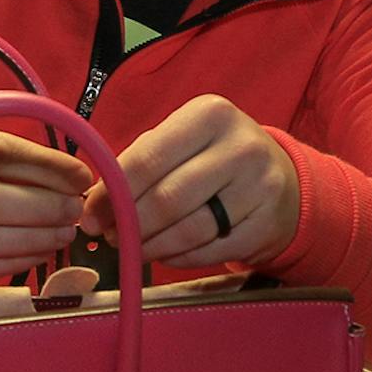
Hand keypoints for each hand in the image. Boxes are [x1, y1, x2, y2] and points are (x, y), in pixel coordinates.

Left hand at [78, 94, 299, 269]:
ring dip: (151, 246)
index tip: (90, 215)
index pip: (147, 159)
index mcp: (211, 114)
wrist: (281, 177)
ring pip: (189, 230)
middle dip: (129, 224)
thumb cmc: (215, 156)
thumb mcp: (184, 139)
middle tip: (110, 236)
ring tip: (134, 247)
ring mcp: (260, 187)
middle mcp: (241, 147)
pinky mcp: (266, 225)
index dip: (112, 193)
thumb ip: (140, 162)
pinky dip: (179, 257)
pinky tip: (167, 251)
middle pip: (167, 199)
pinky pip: (209, 251)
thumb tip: (95, 204)